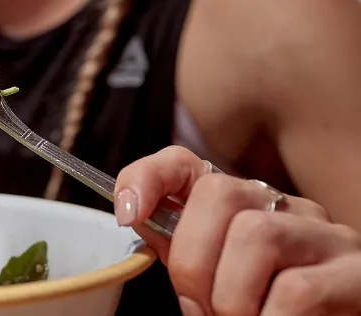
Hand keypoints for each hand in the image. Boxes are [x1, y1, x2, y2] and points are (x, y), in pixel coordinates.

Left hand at [116, 146, 360, 315]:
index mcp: (244, 207)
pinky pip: (296, 290)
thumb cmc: (269, 311)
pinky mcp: (357, 273)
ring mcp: (326, 235)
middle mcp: (285, 208)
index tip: (126, 214)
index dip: (148, 177)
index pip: (185, 163)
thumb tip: (134, 217)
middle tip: (201, 309)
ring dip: (231, 297)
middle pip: (218, 195)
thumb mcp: (217, 280)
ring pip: (255, 235)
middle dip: (192, 262)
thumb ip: (182, 249)